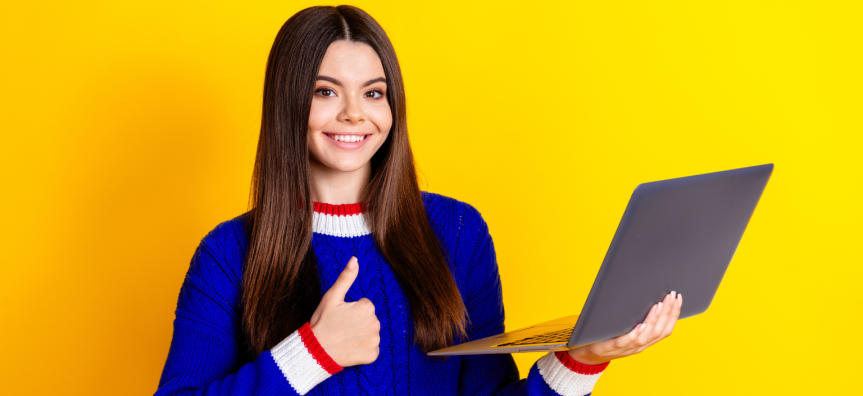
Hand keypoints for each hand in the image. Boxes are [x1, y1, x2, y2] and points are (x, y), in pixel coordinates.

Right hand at [309, 256, 380, 366]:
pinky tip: (350, 348)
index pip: (365, 305)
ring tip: (345, 337)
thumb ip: (346, 277)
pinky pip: (372, 349)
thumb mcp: (332, 297)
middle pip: (369, 319)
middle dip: (358, 322)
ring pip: (371, 333)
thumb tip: (355, 259)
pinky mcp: (373, 355)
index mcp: (367, 308)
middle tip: (341, 327)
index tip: (341, 317)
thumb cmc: (322, 322)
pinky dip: (363, 349)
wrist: (315, 351)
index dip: (352, 310)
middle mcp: (375, 323)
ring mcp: (375, 340)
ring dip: (361, 335)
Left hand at [567, 291, 681, 364]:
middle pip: (659, 332)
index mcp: (644, 341)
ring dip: (654, 320)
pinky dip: (635, 334)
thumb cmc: (607, 336)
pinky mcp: (610, 348)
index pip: (665, 330)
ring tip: (659, 305)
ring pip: (645, 337)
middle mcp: (638, 346)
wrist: (586, 353)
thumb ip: (636, 317)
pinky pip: (625, 342)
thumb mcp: (625, 327)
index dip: (674, 314)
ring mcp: (625, 348)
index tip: (678, 298)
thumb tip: (646, 295)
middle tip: (672, 296)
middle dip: (668, 313)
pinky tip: (641, 325)